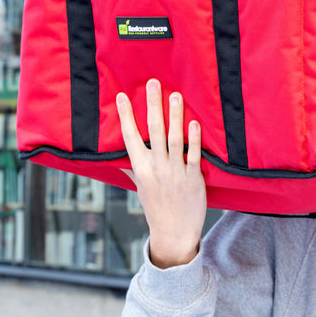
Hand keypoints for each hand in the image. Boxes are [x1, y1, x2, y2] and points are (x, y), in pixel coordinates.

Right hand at [116, 79, 206, 267]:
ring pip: (174, 139)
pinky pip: (193, 155)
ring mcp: (175, 173)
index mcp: (141, 168)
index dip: (126, 115)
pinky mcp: (193, 179)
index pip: (130, 137)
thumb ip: (134, 168)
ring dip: (174, 116)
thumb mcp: (141, 187)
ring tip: (175, 95)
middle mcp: (156, 168)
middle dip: (152, 105)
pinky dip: (193, 139)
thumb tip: (121, 156)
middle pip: (153, 131)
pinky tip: (194, 123)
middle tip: (153, 83)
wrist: (173, 233)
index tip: (122, 96)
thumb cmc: (157, 208)